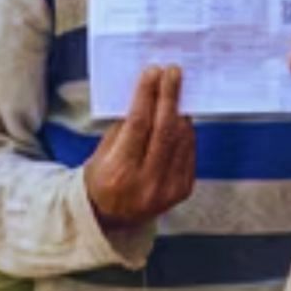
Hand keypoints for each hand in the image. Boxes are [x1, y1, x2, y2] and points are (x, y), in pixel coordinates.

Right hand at [82, 66, 194, 233]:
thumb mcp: (102, 153)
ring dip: (180, 111)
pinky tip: (180, 116)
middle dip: (170, 96)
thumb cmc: (102, 178)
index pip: (138, 125)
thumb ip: (125, 127)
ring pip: (180, 140)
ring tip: (176, 90)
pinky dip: (185, 131)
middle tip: (173, 72)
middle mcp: (146, 183)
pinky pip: (188, 152)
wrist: (112, 218)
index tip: (153, 72)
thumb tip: (148, 94)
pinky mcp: (182, 191)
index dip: (147, 95)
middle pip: (164, 130)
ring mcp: (167, 189)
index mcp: (119, 172)